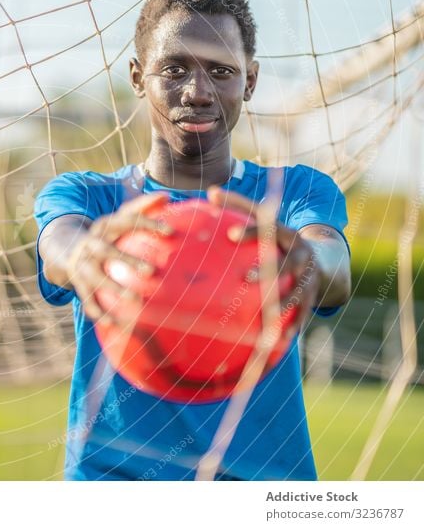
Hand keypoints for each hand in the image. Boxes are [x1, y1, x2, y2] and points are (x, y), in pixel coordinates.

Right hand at [67, 193, 172, 326]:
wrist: (66, 250)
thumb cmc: (107, 234)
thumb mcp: (119, 219)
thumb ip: (142, 207)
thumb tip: (167, 195)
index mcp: (105, 226)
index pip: (126, 221)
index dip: (147, 224)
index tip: (171, 233)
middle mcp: (91, 244)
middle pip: (106, 251)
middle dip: (126, 261)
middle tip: (151, 271)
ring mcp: (82, 265)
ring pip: (96, 279)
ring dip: (114, 290)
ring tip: (135, 302)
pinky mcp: (78, 284)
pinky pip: (88, 301)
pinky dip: (100, 314)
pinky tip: (114, 325)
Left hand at [207, 186, 320, 338]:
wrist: (323, 260)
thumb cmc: (278, 240)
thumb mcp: (266, 223)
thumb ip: (239, 208)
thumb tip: (208, 191)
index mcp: (285, 234)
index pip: (268, 229)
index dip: (251, 230)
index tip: (231, 234)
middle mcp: (300, 254)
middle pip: (285, 264)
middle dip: (267, 270)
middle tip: (244, 277)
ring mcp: (309, 277)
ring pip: (296, 292)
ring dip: (280, 304)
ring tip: (265, 314)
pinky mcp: (313, 297)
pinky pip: (303, 314)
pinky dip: (292, 326)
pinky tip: (278, 341)